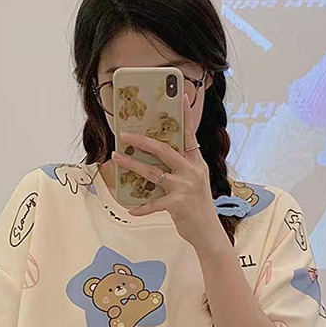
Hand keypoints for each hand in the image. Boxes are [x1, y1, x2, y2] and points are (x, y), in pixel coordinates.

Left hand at [111, 101, 225, 249]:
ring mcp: (185, 187)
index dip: (185, 115)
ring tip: (117, 158)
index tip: (180, 95)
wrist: (208, 232)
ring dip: (132, 165)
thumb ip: (181, 169)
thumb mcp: (195, 182)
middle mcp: (192, 172)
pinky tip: (131, 209)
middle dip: (142, 141)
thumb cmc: (198, 206)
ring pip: (153, 173)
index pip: (190, 134)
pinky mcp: (178, 204)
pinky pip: (154, 204)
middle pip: (164, 150)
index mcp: (197, 163)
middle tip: (125, 134)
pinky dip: (141, 207)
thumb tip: (157, 159)